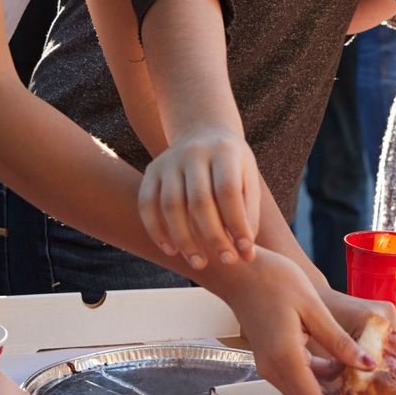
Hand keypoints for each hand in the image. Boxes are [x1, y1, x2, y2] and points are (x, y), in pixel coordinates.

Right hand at [137, 126, 263, 268]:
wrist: (203, 131)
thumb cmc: (232, 165)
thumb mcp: (248, 179)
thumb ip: (248, 212)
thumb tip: (245, 252)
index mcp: (224, 152)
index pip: (228, 191)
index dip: (237, 224)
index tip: (245, 252)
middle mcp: (194, 153)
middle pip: (200, 201)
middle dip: (213, 237)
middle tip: (226, 262)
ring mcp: (169, 161)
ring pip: (171, 205)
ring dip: (184, 239)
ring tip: (198, 263)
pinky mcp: (152, 171)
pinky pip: (147, 204)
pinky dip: (156, 230)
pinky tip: (170, 250)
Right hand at [211, 252, 386, 394]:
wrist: (239, 271)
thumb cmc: (273, 280)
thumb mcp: (314, 308)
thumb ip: (340, 341)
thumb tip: (367, 364)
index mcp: (285, 357)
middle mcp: (273, 369)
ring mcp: (269, 366)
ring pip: (303, 394)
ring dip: (329, 390)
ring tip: (357, 374)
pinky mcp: (270, 359)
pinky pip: (297, 379)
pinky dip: (318, 377)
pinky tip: (337, 360)